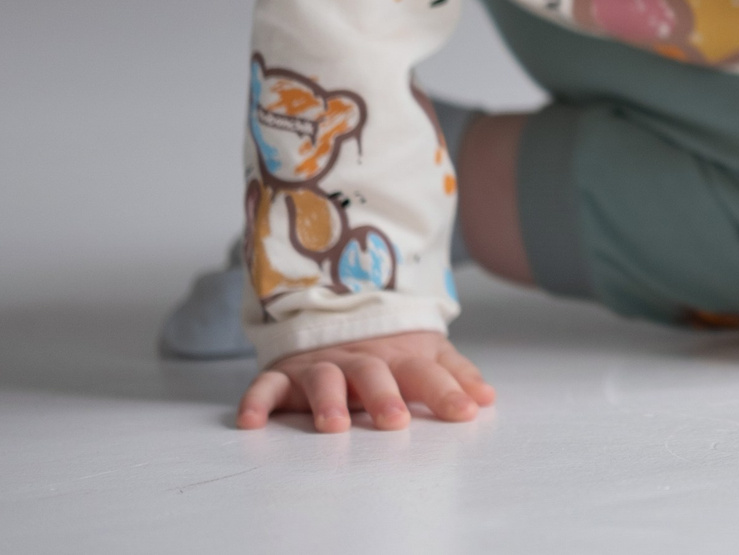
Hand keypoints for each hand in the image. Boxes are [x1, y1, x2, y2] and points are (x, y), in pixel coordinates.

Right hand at [236, 330, 495, 431]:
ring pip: (323, 378)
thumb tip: (487, 399)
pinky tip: (251, 421)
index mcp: (398, 357)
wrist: (334, 315)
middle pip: (373, 374)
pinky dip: (257, 400)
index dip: (446, 391)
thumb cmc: (388, 351)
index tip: (465, 412)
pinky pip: (266, 385)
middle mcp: (360, 360)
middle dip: (384, 396)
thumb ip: (455, 376)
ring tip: (335, 424)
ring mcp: (321, 365)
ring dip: (328, 400)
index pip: (426, 373)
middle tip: (396, 421)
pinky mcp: (284, 375)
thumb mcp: (426, 356)